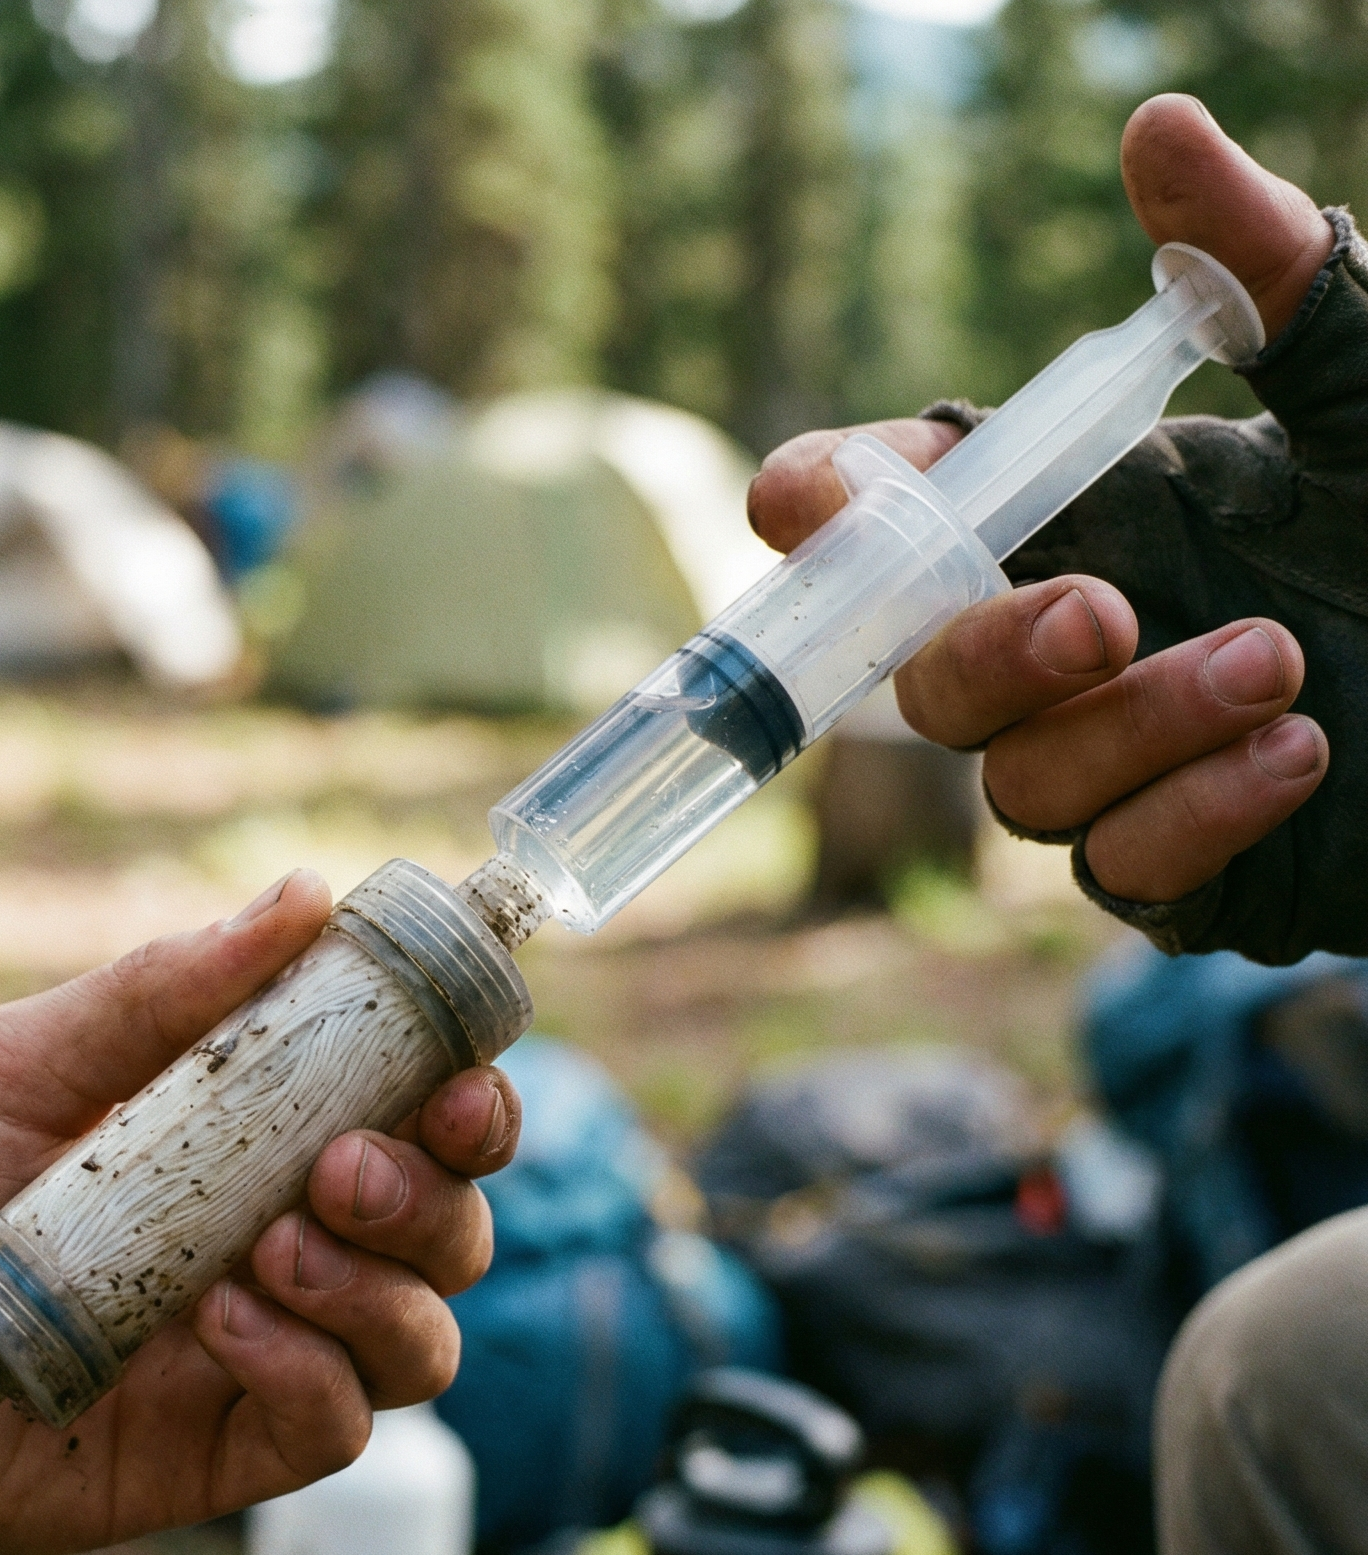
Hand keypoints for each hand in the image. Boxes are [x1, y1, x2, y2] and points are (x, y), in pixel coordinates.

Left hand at [0, 870, 519, 1554]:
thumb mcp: (22, 1057)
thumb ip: (164, 992)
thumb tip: (303, 895)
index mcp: (254, 1147)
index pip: (418, 1129)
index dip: (468, 1107)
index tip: (454, 1081)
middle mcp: (276, 1253)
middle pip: (445, 1240)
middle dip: (431, 1200)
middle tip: (340, 1167)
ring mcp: (249, 1360)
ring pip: (415, 1344)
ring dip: (379, 1289)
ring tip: (273, 1250)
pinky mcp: (206, 1455)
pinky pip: (330, 1429)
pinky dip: (311, 1374)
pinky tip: (224, 1327)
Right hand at [748, 94, 1334, 905]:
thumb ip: (1268, 278)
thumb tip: (1155, 129)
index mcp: (1092, 527)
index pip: (912, 524)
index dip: (835, 514)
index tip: (805, 503)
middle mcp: (1077, 655)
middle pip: (928, 680)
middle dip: (986, 651)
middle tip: (1100, 613)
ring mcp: (1120, 773)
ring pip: (1021, 786)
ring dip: (1133, 726)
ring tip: (1284, 667)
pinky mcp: (1184, 873)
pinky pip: (1125, 869)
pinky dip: (1195, 814)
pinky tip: (1301, 756)